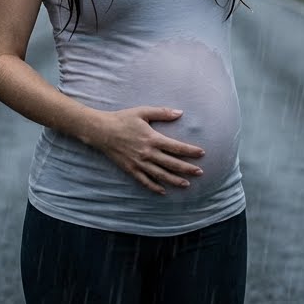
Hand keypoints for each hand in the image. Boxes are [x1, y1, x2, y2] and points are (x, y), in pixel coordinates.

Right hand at [88, 107, 204, 194]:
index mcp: (152, 138)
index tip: (202, 153)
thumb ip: (162, 112)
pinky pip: (144, 180)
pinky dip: (154, 187)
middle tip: (200, 172)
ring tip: (186, 184)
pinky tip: (163, 191)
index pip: (176, 147)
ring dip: (175, 180)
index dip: (190, 151)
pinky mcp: (130, 169)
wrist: (101, 130)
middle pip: (172, 163)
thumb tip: (180, 113)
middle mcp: (148, 153)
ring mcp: (139, 162)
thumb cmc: (122, 119)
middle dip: (188, 169)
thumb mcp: (142, 112)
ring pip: (161, 175)